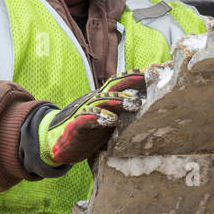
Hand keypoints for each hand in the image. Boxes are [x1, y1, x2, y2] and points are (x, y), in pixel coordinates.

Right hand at [21, 71, 145, 175]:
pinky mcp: (76, 126)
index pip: (122, 83)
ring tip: (133, 101)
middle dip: (131, 81)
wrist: (57, 143)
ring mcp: (85, 112)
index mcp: (105, 99)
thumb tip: (149, 108)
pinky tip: (111, 120)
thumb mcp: (109, 120)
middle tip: (149, 80)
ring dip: (118, 100)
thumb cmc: (88, 130)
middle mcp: (96, 102)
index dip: (137, 76)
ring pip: (102, 100)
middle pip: (114, 87)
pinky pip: (87, 119)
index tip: (157, 70)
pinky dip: (99, 117)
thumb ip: (124, 113)